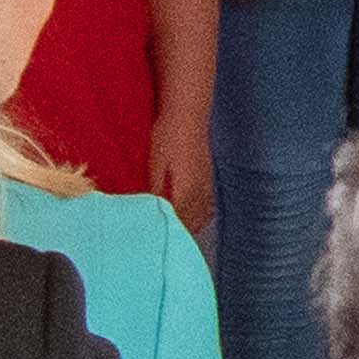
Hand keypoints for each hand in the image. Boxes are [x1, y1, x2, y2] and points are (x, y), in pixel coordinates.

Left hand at [151, 107, 215, 234]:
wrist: (187, 113)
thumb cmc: (167, 138)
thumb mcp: (154, 167)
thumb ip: (155, 194)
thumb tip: (151, 214)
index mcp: (186, 193)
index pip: (178, 224)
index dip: (167, 235)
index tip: (154, 244)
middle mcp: (200, 194)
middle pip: (191, 225)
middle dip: (178, 235)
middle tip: (161, 243)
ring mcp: (207, 186)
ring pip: (200, 217)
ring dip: (189, 228)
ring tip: (174, 235)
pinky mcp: (208, 178)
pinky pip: (206, 208)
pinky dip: (198, 217)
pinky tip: (190, 218)